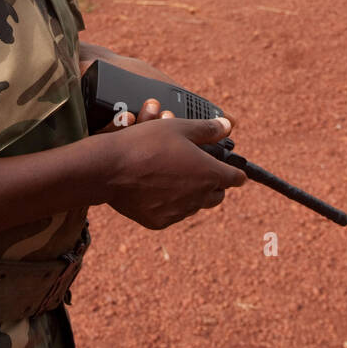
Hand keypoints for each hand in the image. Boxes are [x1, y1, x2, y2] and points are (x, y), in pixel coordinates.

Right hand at [96, 97, 245, 230]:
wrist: (110, 169)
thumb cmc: (145, 143)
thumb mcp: (178, 127)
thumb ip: (207, 129)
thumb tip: (228, 126)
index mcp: (208, 173)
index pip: (236, 178)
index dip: (235, 171)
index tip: (232, 168)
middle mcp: (198, 197)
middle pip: (218, 196)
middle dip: (214, 184)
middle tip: (200, 170)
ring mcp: (179, 212)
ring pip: (196, 206)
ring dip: (192, 194)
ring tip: (176, 177)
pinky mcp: (160, 221)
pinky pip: (174, 214)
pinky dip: (171, 204)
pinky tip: (158, 189)